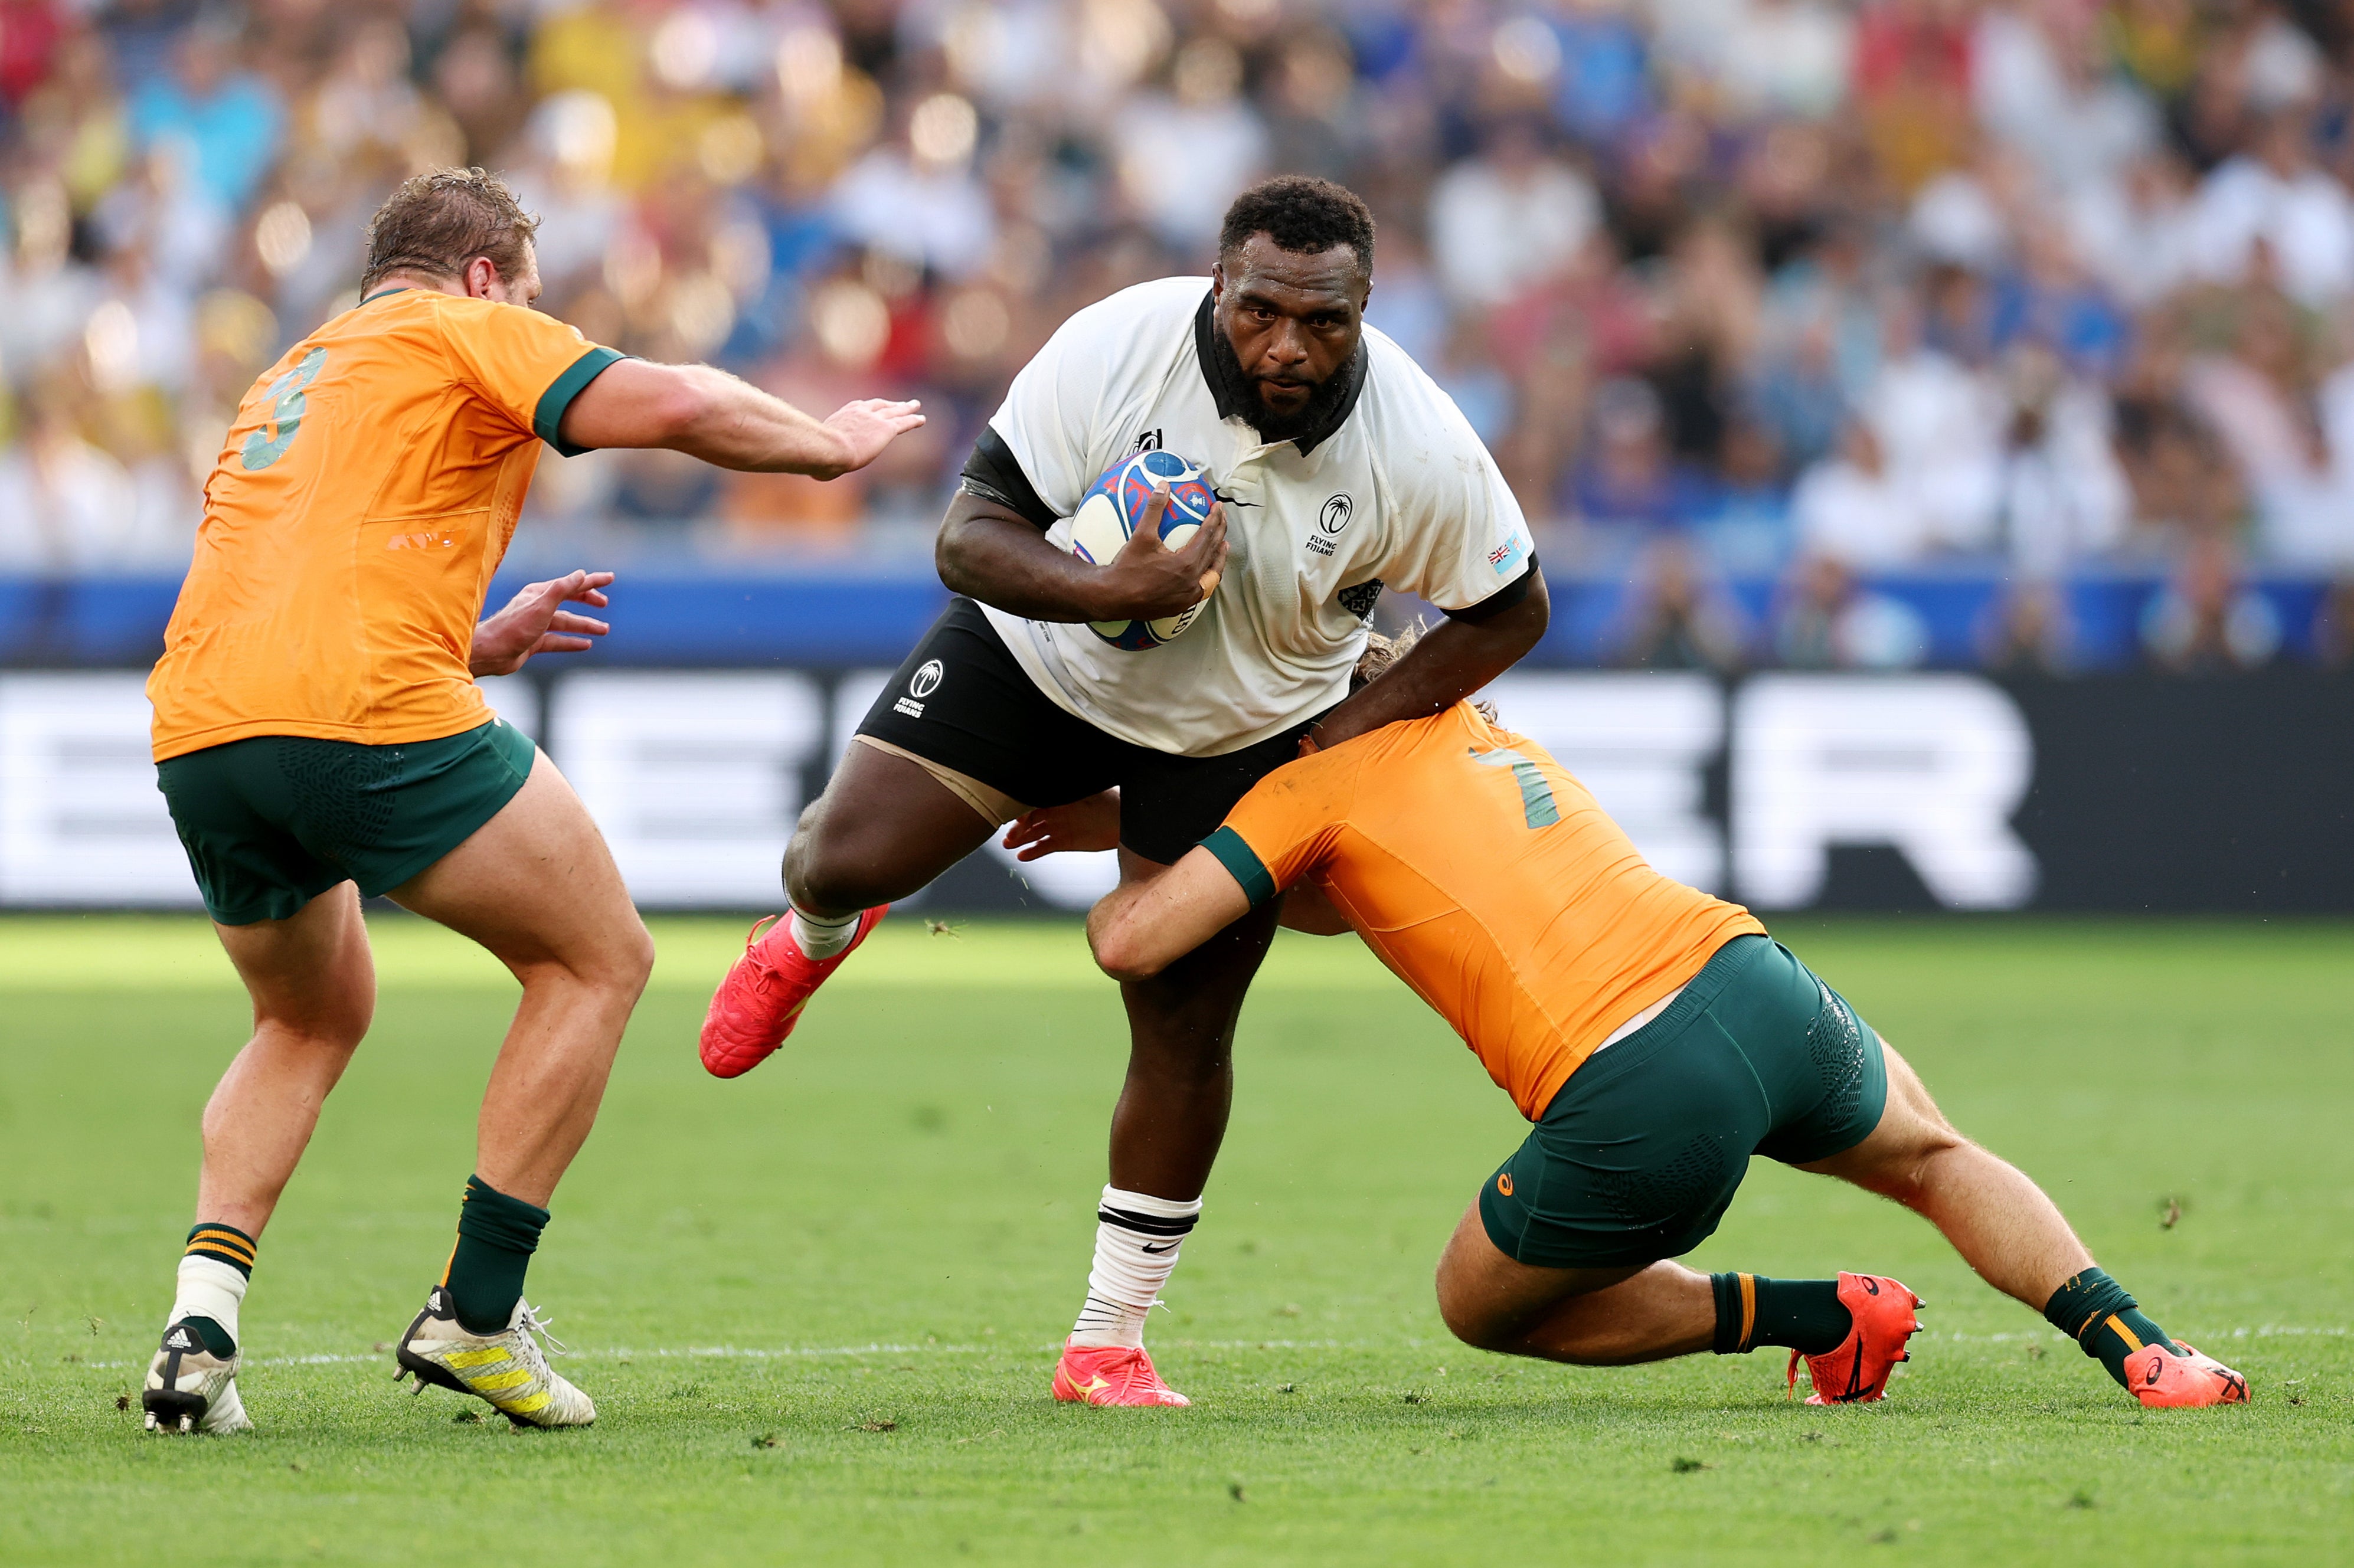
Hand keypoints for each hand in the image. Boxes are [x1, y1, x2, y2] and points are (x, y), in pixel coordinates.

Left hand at [470, 570, 612, 675]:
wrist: (490, 653)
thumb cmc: (513, 628)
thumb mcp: (542, 606)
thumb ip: (562, 589)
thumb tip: (581, 574)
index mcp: (538, 593)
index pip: (570, 584)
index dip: (591, 581)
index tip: (610, 578)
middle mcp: (537, 606)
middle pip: (568, 600)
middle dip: (588, 601)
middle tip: (604, 603)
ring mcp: (536, 625)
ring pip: (566, 623)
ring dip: (585, 625)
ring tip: (604, 629)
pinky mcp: (533, 642)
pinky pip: (558, 641)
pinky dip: (572, 642)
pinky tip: (586, 645)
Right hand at [814, 399, 924, 477]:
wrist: (829, 448)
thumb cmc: (818, 455)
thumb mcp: (819, 453)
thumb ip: (823, 459)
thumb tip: (820, 472)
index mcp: (843, 415)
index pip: (859, 407)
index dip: (869, 407)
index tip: (874, 407)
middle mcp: (859, 412)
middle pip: (879, 405)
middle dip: (890, 404)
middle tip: (899, 403)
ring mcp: (874, 419)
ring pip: (894, 412)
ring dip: (906, 408)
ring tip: (915, 405)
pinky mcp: (885, 429)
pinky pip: (903, 423)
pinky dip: (913, 420)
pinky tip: (922, 420)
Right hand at [1000, 790, 1120, 860]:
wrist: (1124, 822)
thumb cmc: (1109, 800)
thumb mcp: (1090, 788)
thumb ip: (1070, 783)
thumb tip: (1057, 760)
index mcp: (1058, 796)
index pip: (1033, 801)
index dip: (1022, 808)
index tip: (1014, 815)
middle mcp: (1055, 811)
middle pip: (1029, 819)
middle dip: (1017, 827)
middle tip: (1008, 836)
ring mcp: (1058, 826)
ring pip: (1034, 834)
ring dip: (1020, 839)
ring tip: (1009, 846)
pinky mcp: (1063, 842)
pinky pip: (1044, 847)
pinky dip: (1033, 852)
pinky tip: (1022, 856)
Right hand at [1094, 486, 1227, 620]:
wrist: (1113, 598)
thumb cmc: (1127, 568)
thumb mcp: (1141, 536)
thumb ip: (1155, 510)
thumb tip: (1163, 486)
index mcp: (1187, 563)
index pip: (1207, 536)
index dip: (1214, 519)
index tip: (1218, 507)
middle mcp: (1192, 581)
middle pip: (1213, 552)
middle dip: (1220, 533)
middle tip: (1223, 519)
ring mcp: (1188, 596)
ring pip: (1212, 575)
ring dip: (1219, 558)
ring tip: (1223, 546)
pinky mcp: (1181, 605)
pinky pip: (1202, 590)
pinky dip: (1207, 578)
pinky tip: (1205, 573)